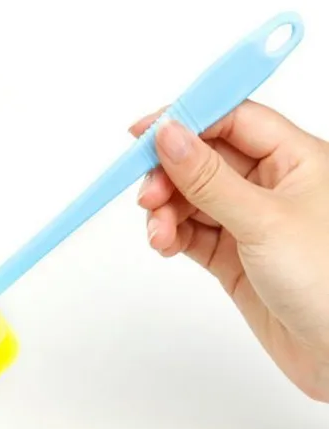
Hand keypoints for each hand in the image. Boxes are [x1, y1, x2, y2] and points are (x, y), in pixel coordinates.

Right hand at [131, 100, 328, 401]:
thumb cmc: (327, 281)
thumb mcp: (263, 221)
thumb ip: (210, 179)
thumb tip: (169, 136)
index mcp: (295, 159)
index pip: (232, 121)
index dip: (187, 120)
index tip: (143, 132)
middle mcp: (270, 186)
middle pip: (204, 160)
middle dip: (169, 175)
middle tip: (147, 193)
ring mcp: (248, 223)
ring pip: (191, 200)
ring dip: (166, 211)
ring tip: (159, 232)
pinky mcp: (232, 256)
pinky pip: (191, 233)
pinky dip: (171, 235)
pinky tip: (164, 243)